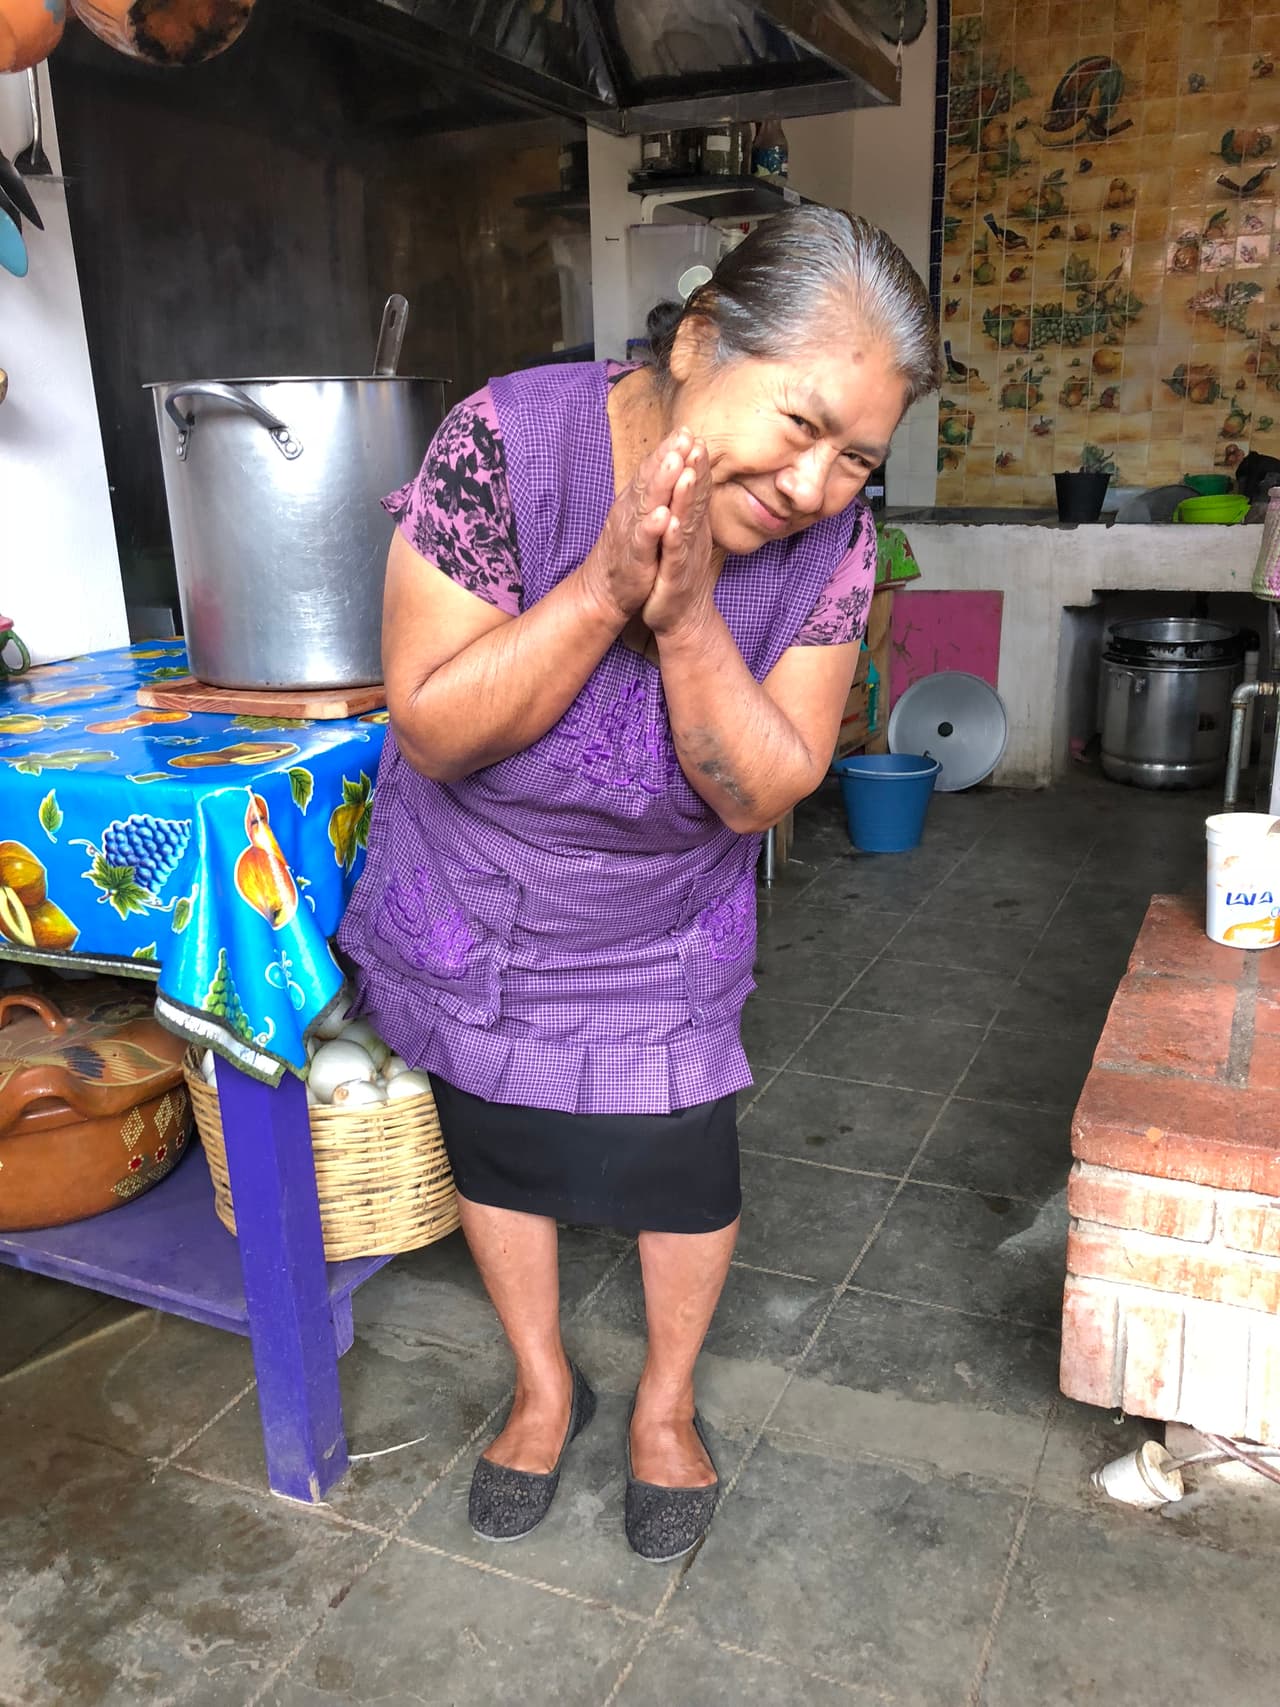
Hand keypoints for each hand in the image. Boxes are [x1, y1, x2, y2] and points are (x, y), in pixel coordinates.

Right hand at [581, 430, 692, 623]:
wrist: (604, 592)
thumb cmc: (630, 552)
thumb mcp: (644, 517)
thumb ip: (656, 492)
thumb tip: (672, 464)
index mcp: (637, 502)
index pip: (653, 471)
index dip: (668, 450)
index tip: (686, 430)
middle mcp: (631, 512)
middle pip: (649, 480)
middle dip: (667, 457)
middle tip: (683, 436)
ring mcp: (631, 534)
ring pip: (647, 504)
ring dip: (661, 483)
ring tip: (675, 463)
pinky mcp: (634, 559)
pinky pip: (643, 541)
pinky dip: (652, 527)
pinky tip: (664, 515)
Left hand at [641, 438, 722, 637]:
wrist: (681, 618)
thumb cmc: (678, 574)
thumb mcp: (684, 538)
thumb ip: (690, 511)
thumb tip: (693, 481)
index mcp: (692, 526)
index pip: (697, 490)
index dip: (697, 464)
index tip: (695, 435)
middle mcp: (693, 537)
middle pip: (695, 500)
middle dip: (695, 470)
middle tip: (696, 442)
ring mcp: (686, 557)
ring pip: (686, 523)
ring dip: (687, 498)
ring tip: (688, 473)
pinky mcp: (675, 577)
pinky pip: (673, 555)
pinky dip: (672, 538)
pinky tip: (669, 521)